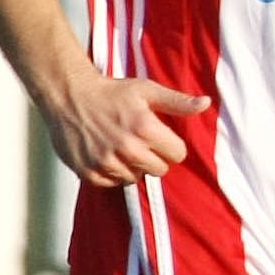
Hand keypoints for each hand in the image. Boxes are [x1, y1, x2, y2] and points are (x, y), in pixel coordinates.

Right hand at [39, 68, 208, 186]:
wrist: (69, 95)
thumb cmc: (110, 92)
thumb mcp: (147, 91)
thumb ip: (178, 102)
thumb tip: (205, 103)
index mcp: (145, 128)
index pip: (177, 154)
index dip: (171, 145)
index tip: (159, 137)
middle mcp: (126, 148)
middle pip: (159, 170)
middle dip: (154, 157)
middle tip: (139, 141)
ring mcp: (105, 161)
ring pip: (135, 178)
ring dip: (132, 166)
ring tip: (121, 146)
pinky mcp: (88, 171)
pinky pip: (112, 184)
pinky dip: (112, 174)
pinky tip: (107, 155)